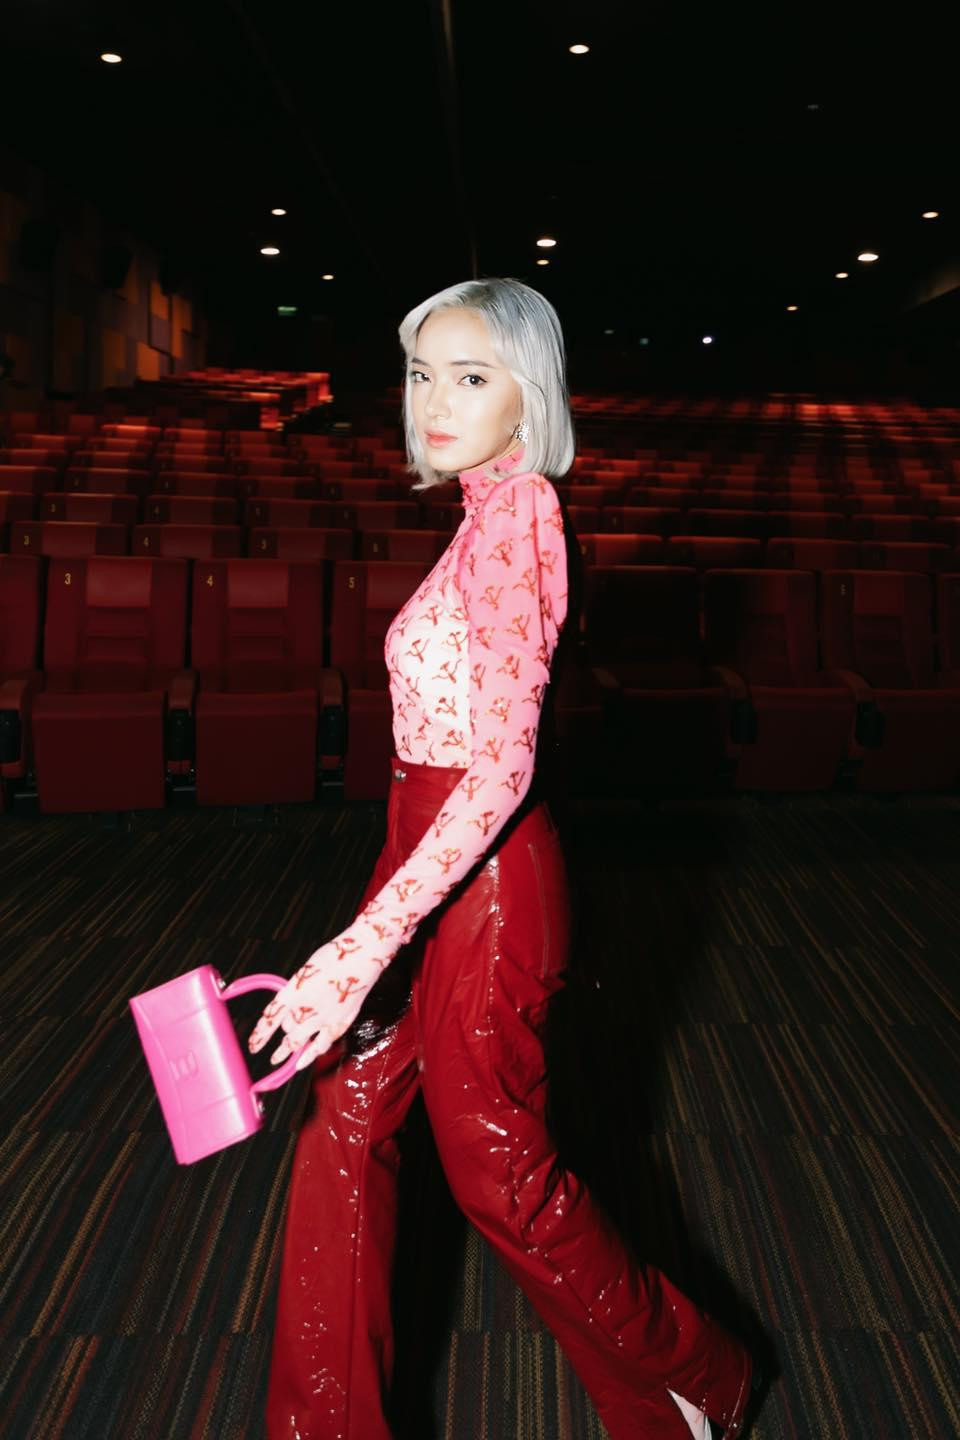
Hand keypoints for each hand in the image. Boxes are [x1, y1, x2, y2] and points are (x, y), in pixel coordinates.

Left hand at [247, 937, 382, 1071]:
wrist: (363, 954)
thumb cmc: (334, 957)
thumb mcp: (305, 971)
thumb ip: (295, 993)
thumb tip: (290, 1011)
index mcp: (293, 990)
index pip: (270, 1019)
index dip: (260, 1035)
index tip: (253, 1045)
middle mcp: (305, 1007)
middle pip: (286, 1030)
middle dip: (280, 1041)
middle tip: (274, 1053)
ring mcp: (323, 1017)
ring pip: (298, 1041)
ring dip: (287, 1051)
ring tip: (277, 1059)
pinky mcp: (340, 1022)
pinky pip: (321, 1045)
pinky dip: (309, 1055)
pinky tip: (301, 1064)